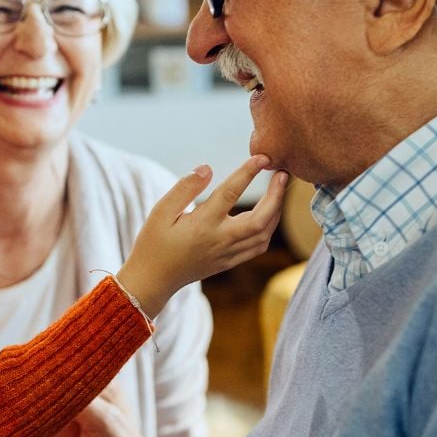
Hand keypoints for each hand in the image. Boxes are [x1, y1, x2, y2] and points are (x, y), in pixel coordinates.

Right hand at [116, 158, 288, 316]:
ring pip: (264, 234)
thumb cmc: (154, 243)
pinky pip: (258, 247)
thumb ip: (185, 188)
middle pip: (261, 218)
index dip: (248, 172)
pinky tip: (268, 215)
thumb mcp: (161, 212)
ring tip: (278, 191)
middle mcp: (220, 240)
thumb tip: (207, 168)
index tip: (262, 157)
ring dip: (276, 211)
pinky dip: (269, 229)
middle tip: (283, 174)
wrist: (153, 280)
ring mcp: (227, 253)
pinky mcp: (229, 262)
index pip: (231, 193)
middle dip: (277, 195)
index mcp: (203, 224)